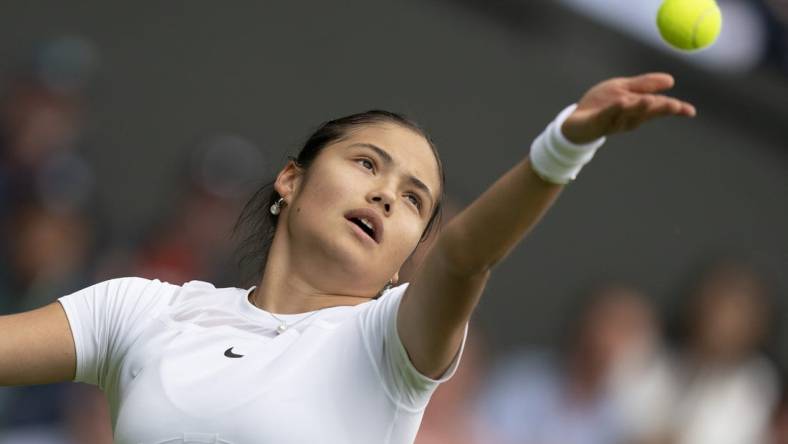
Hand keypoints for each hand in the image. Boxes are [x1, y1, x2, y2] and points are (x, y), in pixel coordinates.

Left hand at [560, 73, 695, 143]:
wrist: (575, 120)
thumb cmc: (601, 105)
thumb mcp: (623, 89)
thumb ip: (645, 85)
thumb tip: (671, 80)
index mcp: (638, 109)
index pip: (660, 107)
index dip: (675, 109)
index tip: (690, 111)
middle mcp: (629, 118)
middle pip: (647, 112)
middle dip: (660, 109)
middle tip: (675, 106)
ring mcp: (613, 121)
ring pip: (629, 114)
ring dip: (639, 107)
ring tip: (650, 100)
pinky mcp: (596, 122)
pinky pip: (606, 115)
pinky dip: (614, 109)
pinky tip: (622, 102)